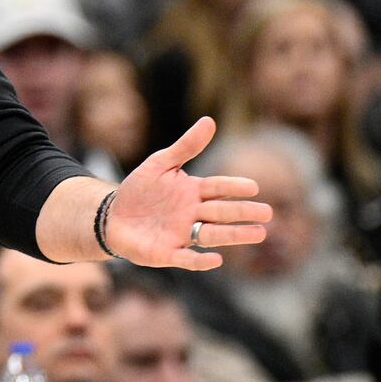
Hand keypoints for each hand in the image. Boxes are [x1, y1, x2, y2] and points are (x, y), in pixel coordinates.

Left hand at [104, 117, 269, 271]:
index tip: (253, 187)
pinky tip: (216, 260)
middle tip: (267, 213)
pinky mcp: (167, 253)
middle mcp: (193, 214)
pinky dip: (200, 260)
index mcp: (193, 192)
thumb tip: (210, 120)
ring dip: (234, 235)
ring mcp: (181, 234)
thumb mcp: (160, 163)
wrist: (113, 216)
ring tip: (259, 233)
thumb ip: (185, 146)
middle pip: (221, 212)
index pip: (218, 188)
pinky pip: (186, 258)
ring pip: (213, 235)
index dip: (233, 187)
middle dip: (243, 212)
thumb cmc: (140, 190)